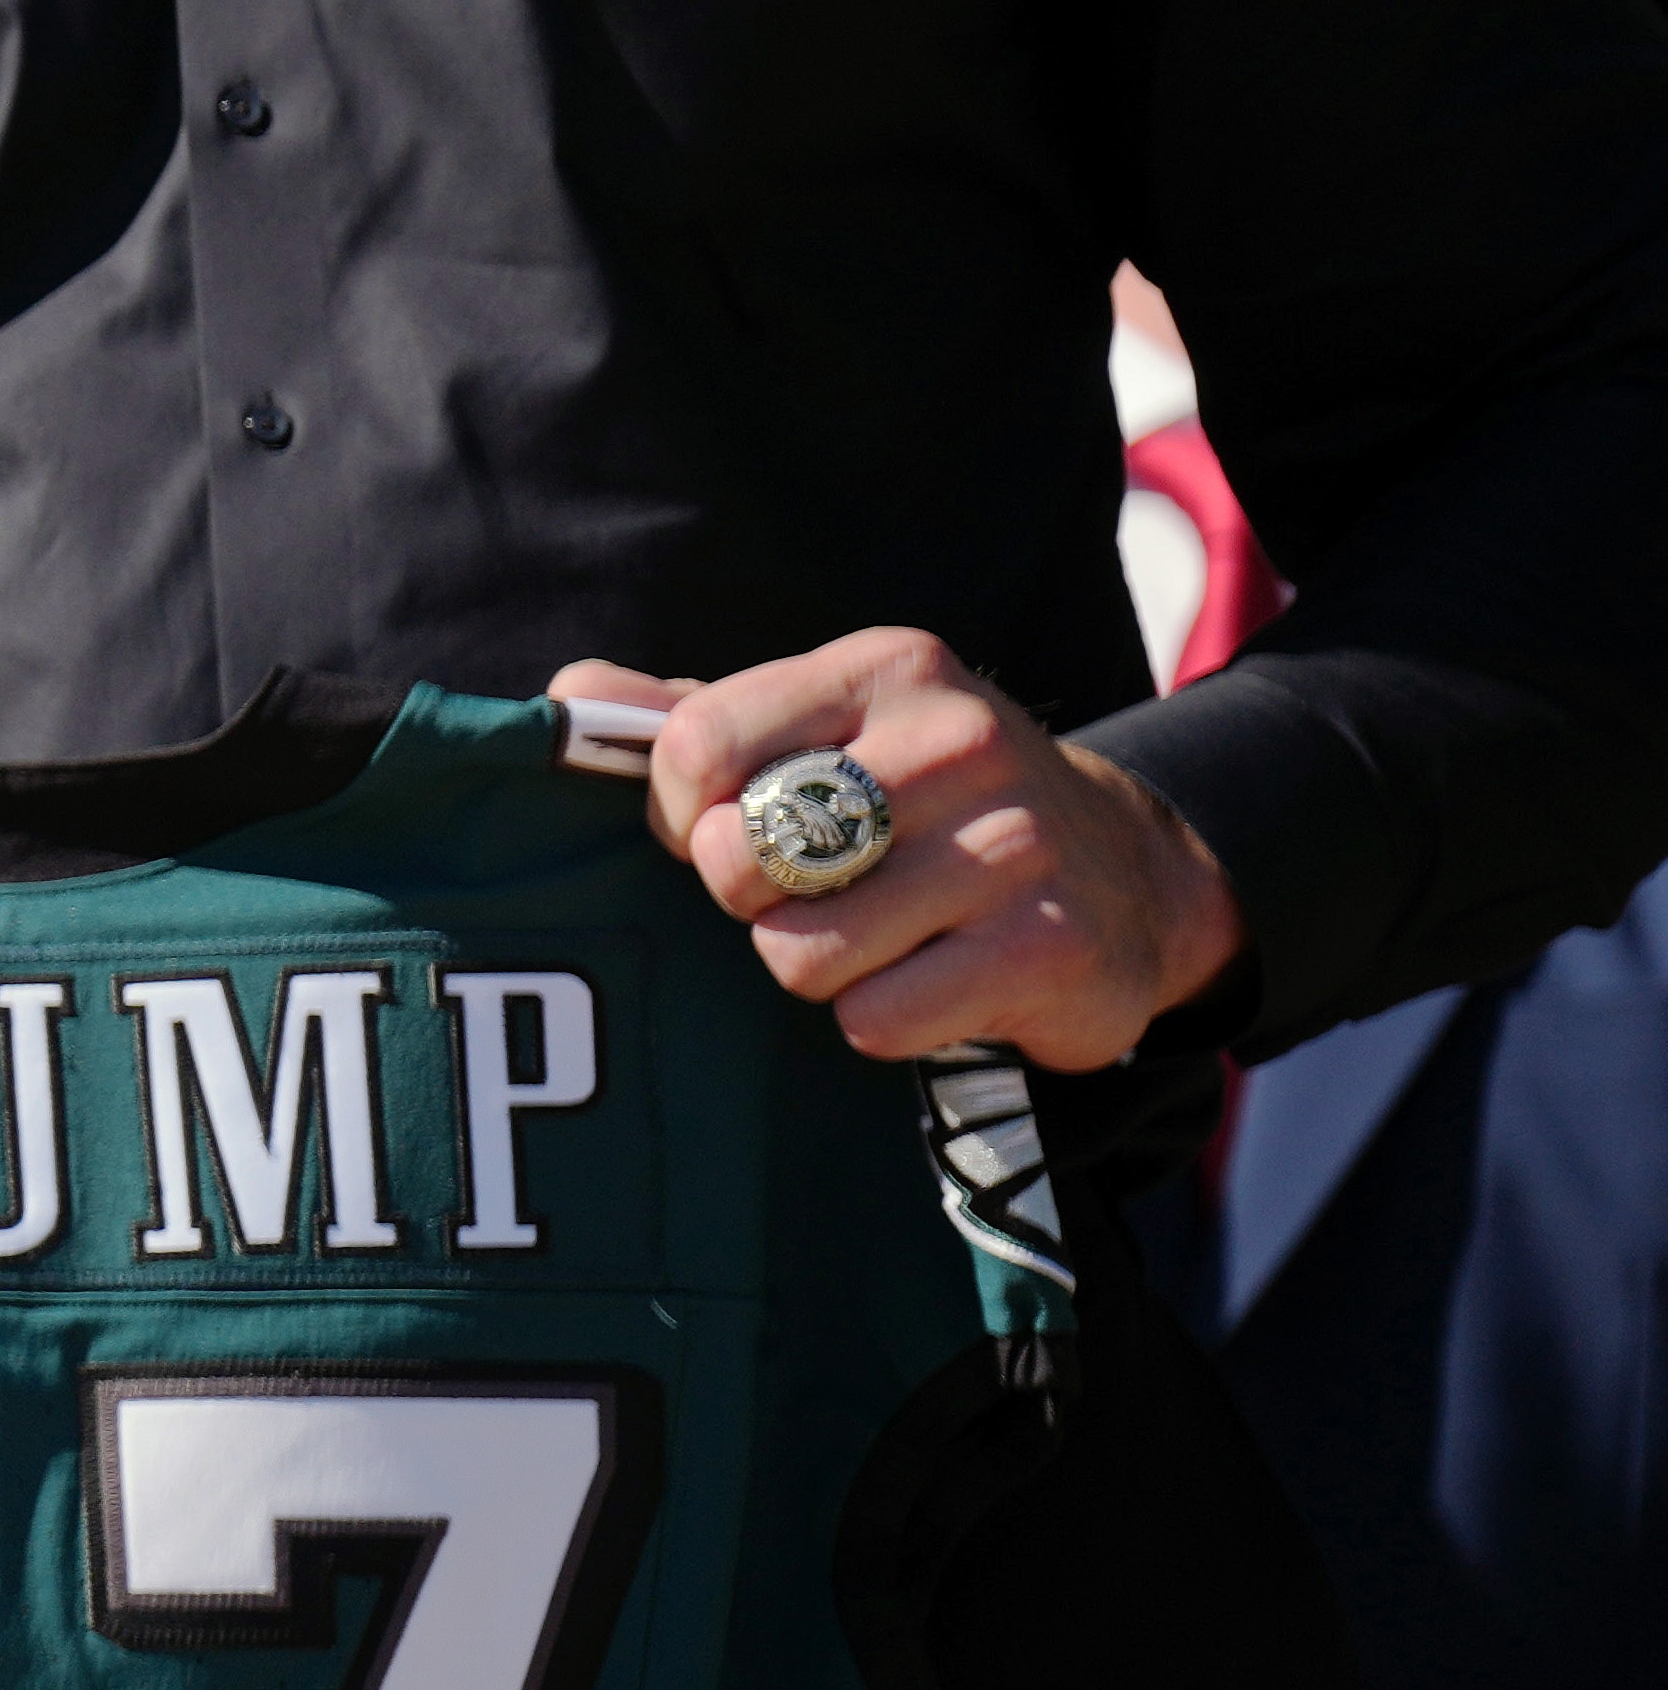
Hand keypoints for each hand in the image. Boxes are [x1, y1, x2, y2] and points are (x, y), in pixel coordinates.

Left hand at [576, 633, 1245, 1069]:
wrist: (1123, 874)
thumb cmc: (920, 802)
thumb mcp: (816, 732)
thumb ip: (685, 716)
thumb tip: (566, 702)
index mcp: (884, 670)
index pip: (695, 747)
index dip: (680, 815)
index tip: (725, 828)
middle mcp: (959, 741)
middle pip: (737, 858)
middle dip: (749, 898)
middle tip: (814, 890)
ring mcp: (1014, 844)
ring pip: (800, 954)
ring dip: (818, 966)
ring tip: (882, 934)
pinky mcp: (1046, 949)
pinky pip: (875, 1018)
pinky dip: (882, 1017)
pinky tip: (933, 978)